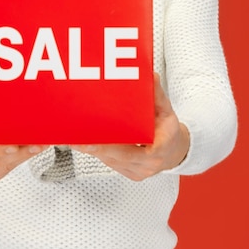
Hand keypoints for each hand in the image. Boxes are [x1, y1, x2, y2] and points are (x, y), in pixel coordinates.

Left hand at [71, 73, 189, 180]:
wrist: (173, 151)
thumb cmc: (167, 130)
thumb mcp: (166, 111)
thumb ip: (157, 94)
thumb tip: (150, 75)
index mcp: (159, 150)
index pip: (139, 152)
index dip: (117, 147)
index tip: (101, 141)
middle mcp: (147, 165)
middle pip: (118, 157)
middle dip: (97, 147)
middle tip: (78, 138)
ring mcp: (136, 171)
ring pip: (110, 160)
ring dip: (93, 149)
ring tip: (75, 137)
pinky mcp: (127, 172)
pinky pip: (109, 163)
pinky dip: (96, 151)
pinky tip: (82, 141)